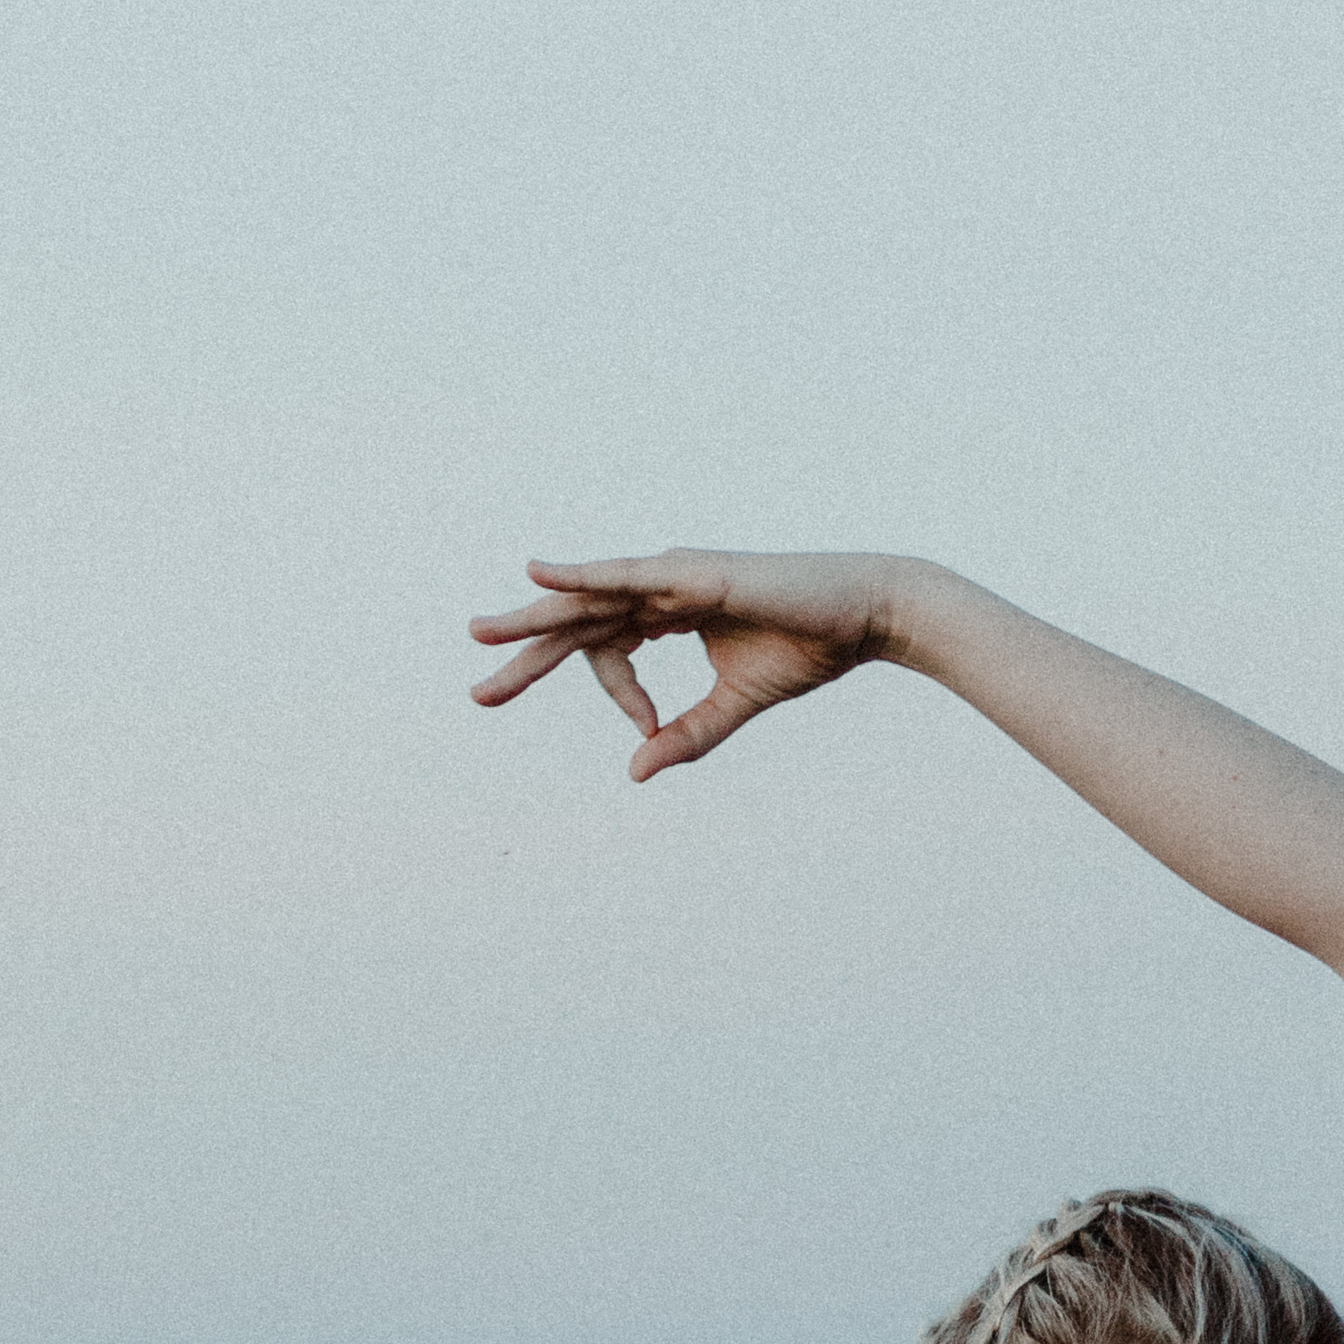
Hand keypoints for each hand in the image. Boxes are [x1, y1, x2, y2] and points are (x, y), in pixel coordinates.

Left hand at [467, 551, 904, 777]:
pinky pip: (624, 578)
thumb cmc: (807, 649)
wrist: (863, 618)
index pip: (610, 651)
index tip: (648, 728)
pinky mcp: (692, 573)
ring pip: (587, 600)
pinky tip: (537, 573)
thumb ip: (688, 735)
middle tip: (480, 696)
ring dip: (532, 619)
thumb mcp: (736, 703)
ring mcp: (672, 574)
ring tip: (481, 636)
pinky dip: (580, 575)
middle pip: (578, 623)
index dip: (620, 697)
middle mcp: (660, 586)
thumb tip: (635, 770)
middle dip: (528, 657)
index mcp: (667, 610)